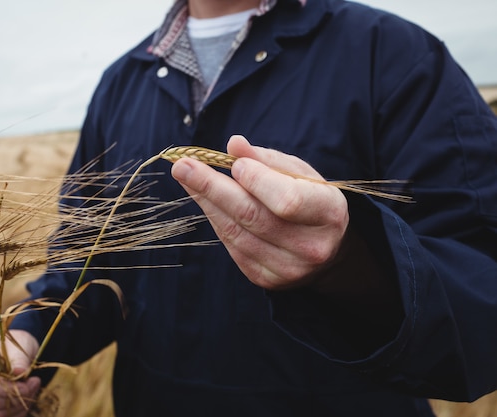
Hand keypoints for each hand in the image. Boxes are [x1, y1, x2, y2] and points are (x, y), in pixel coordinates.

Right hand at [0, 330, 40, 416]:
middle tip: (35, 383)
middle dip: (16, 396)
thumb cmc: (17, 344)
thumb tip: (18, 371)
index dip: (5, 389)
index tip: (28, 384)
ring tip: (33, 387)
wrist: (18, 351)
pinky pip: (0, 415)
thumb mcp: (21, 344)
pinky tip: (28, 398)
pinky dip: (17, 411)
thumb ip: (18, 358)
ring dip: (19, 404)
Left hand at [171, 135, 348, 289]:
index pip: (287, 200)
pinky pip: (232, 245)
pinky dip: (216, 219)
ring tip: (186, 177)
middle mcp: (311, 247)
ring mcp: (287, 268)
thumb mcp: (299, 174)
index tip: (232, 162)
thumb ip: (267, 159)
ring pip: (236, 231)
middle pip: (252, 216)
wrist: (325, 248)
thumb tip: (234, 145)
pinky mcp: (265, 279)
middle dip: (213, 187)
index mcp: (328, 214)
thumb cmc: (310, 200)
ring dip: (207, 201)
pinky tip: (204, 199)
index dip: (256, 180)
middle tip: (183, 165)